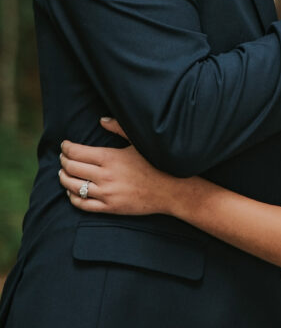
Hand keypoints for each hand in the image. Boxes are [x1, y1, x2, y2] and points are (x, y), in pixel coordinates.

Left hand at [59, 118, 175, 215]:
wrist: (170, 190)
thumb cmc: (155, 163)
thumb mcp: (137, 142)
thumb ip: (118, 128)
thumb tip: (101, 120)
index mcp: (110, 157)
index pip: (77, 152)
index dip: (66, 148)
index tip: (65, 145)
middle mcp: (105, 176)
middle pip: (71, 168)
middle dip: (63, 161)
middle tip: (63, 157)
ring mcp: (106, 193)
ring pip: (73, 186)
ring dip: (64, 178)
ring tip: (64, 173)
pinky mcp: (109, 207)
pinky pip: (82, 204)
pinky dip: (72, 197)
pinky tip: (72, 191)